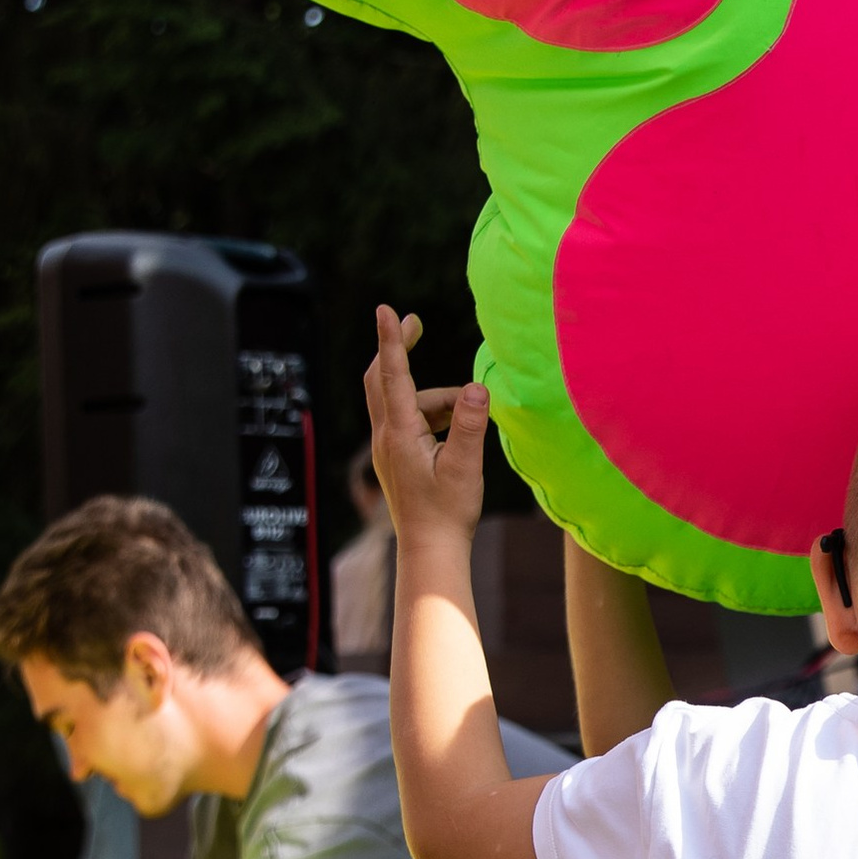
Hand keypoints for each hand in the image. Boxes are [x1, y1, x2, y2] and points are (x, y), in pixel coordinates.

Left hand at [364, 306, 489, 547]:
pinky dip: (433, 417)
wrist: (430, 549)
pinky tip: (456, 436)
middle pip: (381, 379)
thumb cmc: (447, 512)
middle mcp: (386, 436)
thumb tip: (475, 387)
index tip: (385, 309)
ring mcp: (387, 448)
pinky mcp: (395, 458)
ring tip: (468, 418)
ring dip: (435, 399)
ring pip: (405, 403)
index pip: (393, 375)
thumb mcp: (465, 466)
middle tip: (415, 323)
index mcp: (399, 433)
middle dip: (397, 349)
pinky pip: (410, 421)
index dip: (391, 339)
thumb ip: (469, 424)